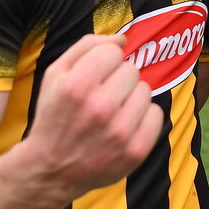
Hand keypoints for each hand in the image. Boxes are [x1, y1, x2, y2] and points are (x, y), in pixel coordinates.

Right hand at [22, 34, 163, 200]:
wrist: (51, 169)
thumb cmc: (54, 115)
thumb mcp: (56, 74)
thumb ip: (87, 47)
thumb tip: (122, 39)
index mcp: (77, 86)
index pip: (113, 52)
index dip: (103, 62)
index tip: (94, 76)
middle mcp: (100, 108)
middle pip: (131, 70)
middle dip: (118, 79)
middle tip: (102, 97)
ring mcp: (120, 132)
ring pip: (146, 90)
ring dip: (132, 98)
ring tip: (113, 112)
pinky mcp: (136, 151)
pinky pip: (157, 114)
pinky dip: (144, 117)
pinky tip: (125, 126)